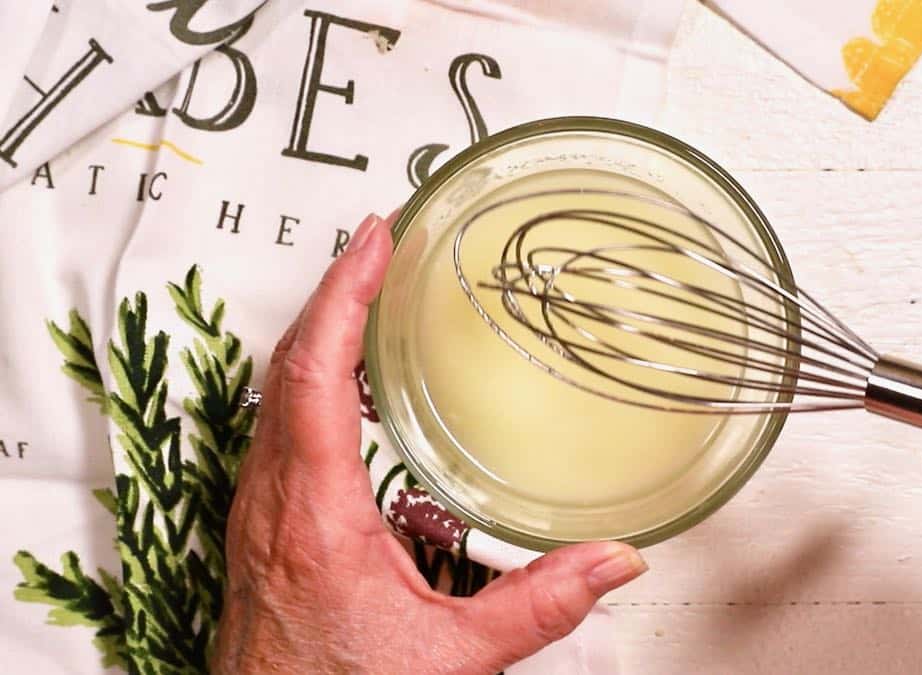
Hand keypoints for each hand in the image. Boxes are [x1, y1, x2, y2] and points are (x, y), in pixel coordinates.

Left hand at [213, 213, 647, 673]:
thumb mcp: (449, 656)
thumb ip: (537, 606)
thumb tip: (610, 561)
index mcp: (313, 513)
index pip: (316, 372)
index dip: (344, 295)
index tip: (373, 240)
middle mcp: (273, 500)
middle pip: (288, 364)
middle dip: (336, 291)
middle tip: (377, 242)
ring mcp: (260, 510)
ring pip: (276, 392)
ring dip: (320, 331)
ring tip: (364, 291)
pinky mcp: (263, 526)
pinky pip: (278, 423)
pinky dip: (310, 376)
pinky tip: (343, 381)